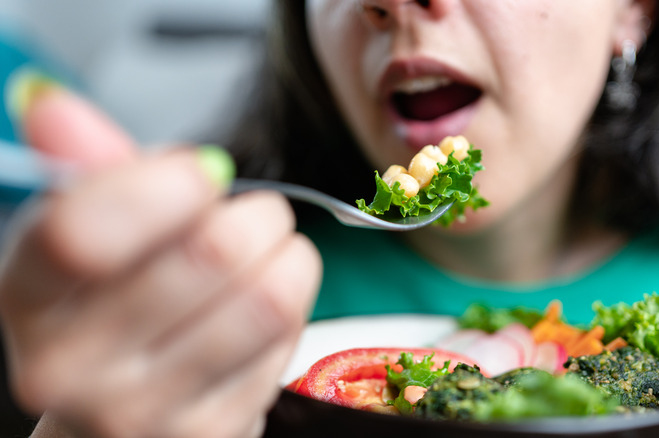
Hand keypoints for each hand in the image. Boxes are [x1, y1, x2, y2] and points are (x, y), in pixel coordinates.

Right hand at [0, 84, 321, 436]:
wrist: (119, 414)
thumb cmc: (114, 309)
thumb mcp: (95, 234)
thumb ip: (87, 170)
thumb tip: (51, 104)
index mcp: (29, 298)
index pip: (81, 232)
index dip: (163, 186)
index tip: (202, 171)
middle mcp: (71, 368)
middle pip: (207, 254)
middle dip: (254, 214)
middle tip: (255, 215)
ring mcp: (143, 412)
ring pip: (265, 297)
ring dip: (285, 255)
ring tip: (269, 254)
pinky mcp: (210, 434)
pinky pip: (285, 338)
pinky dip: (291, 305)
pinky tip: (262, 310)